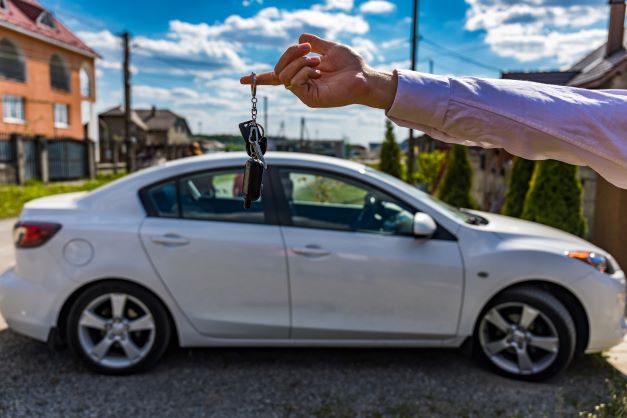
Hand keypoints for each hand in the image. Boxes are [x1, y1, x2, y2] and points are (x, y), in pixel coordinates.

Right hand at [240, 33, 396, 109]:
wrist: (364, 77)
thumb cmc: (352, 65)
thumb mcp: (330, 48)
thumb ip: (315, 43)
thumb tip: (300, 39)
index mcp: (303, 74)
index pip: (277, 76)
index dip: (260, 78)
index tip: (240, 80)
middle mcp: (301, 85)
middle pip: (278, 70)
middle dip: (289, 55)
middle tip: (309, 49)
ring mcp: (305, 93)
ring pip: (284, 76)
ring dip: (298, 62)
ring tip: (316, 60)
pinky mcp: (310, 99)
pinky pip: (294, 83)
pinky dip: (303, 72)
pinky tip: (317, 70)